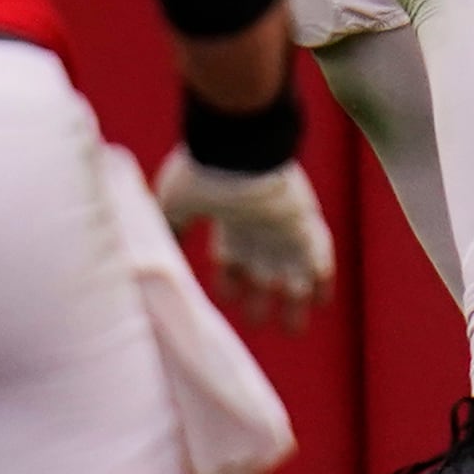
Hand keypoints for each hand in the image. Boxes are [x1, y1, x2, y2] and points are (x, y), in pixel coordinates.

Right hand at [154, 148, 333, 328]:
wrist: (239, 146)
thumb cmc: (204, 172)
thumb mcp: (176, 203)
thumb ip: (169, 228)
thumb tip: (152, 253)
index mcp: (229, 224)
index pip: (231, 264)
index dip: (228, 285)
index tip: (225, 298)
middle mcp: (258, 231)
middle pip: (263, 275)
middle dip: (260, 300)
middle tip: (257, 320)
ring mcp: (284, 231)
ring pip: (294, 273)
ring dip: (295, 301)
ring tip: (292, 327)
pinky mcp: (307, 227)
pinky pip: (322, 259)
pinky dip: (321, 281)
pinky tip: (320, 300)